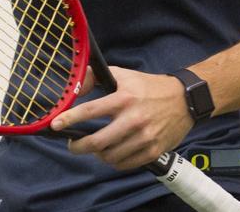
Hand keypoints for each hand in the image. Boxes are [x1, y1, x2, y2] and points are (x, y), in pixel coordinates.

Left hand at [51, 66, 193, 170]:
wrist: (184, 99)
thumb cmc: (149, 87)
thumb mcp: (123, 75)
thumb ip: (96, 77)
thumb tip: (75, 86)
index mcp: (124, 98)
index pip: (90, 110)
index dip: (70, 118)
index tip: (55, 125)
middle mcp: (133, 119)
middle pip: (97, 142)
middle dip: (79, 146)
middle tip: (73, 145)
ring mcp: (144, 137)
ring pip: (110, 156)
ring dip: (98, 154)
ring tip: (97, 147)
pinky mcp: (153, 150)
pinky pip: (125, 164)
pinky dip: (114, 161)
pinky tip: (113, 153)